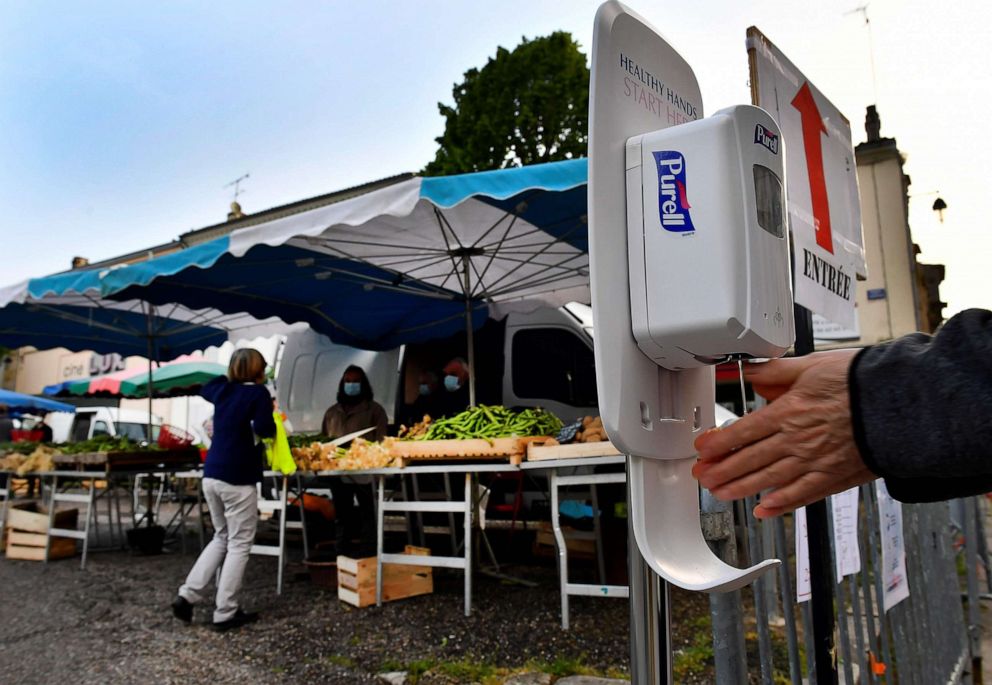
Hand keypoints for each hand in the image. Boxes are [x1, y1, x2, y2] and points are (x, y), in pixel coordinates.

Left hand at [692, 350, 875, 517]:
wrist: (901, 404)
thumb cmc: (859, 382)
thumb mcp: (810, 365)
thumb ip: (773, 371)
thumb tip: (745, 371)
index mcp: (787, 412)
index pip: (741, 431)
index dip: (718, 443)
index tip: (703, 449)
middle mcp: (796, 441)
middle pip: (748, 459)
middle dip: (721, 470)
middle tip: (702, 476)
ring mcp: (814, 462)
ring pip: (768, 480)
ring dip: (740, 489)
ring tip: (720, 494)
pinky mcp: (833, 477)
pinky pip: (801, 495)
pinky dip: (780, 505)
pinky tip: (763, 510)